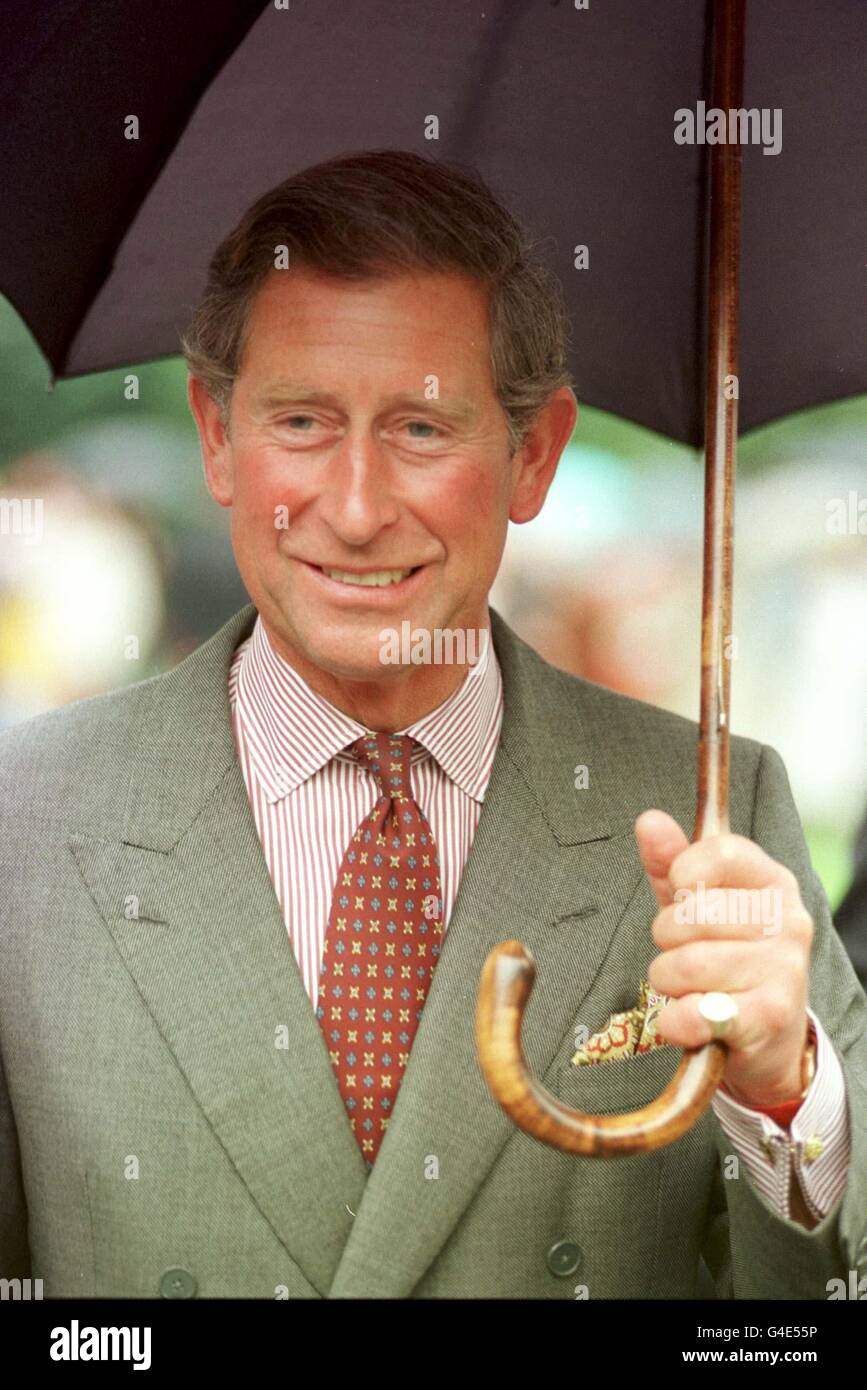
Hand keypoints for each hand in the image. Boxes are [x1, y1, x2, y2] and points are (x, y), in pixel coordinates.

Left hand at [635, 810, 813, 1105]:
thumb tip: (648, 820)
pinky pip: (695, 1013)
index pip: (723, 852)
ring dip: (667, 981)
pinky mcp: (770, 1017)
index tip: (679, 890)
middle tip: (680, 950)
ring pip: (686, 965)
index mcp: (772, 882)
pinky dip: (675, 1021)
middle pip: (694, 913)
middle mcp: (787, 921)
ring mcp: (784, 970)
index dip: (684, 870)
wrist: (770, 1037)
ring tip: (685, 986)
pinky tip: (686, 1018)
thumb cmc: (727, 957)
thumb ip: (671, 861)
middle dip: (666, 936)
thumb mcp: (699, 904)